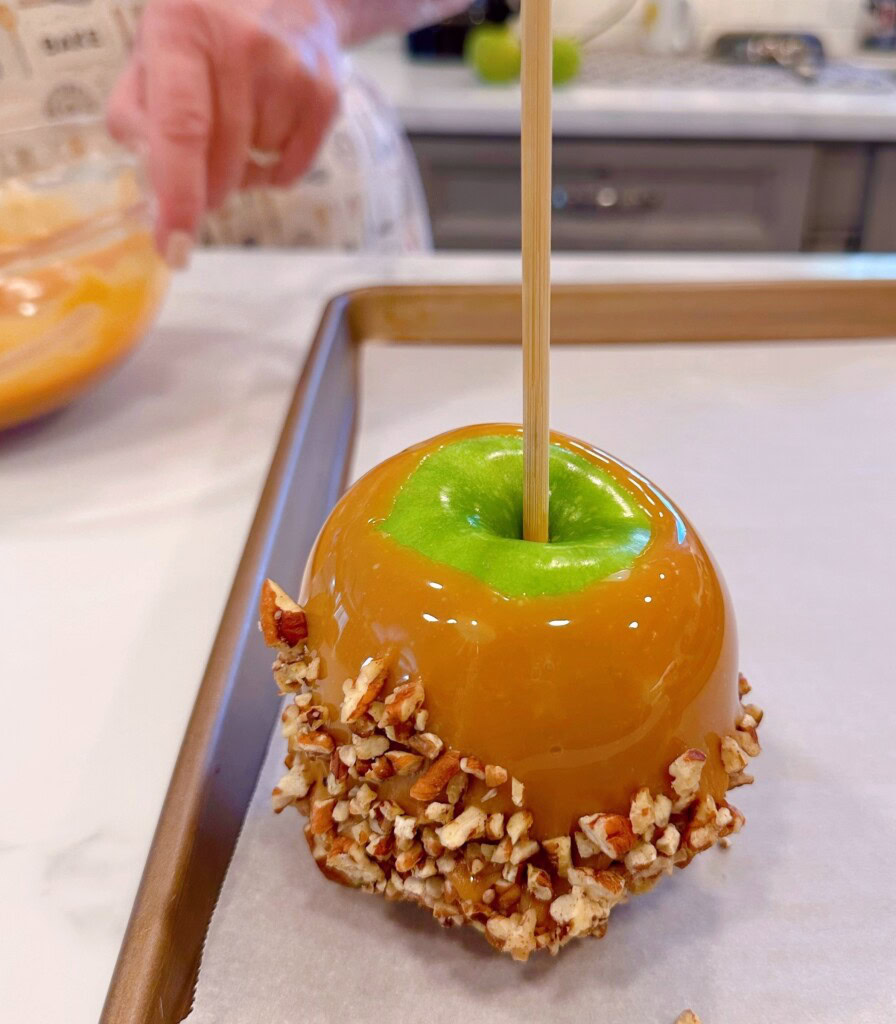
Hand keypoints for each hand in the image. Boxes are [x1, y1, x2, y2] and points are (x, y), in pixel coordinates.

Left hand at [108, 0, 342, 264]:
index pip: (181, 129)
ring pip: (255, 170)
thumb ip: (135, 113)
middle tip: (200, 169)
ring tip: (239, 119)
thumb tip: (152, 181)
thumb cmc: (207, 26)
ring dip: (240, 168)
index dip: (177, 195)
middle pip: (220, 163)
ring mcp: (291, 73)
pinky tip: (267, 127)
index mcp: (182, 28)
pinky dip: (273, 167)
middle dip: (206, 188)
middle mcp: (242, 47)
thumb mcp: (154, 48)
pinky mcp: (325, 95)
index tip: (173, 244)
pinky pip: (291, 170)